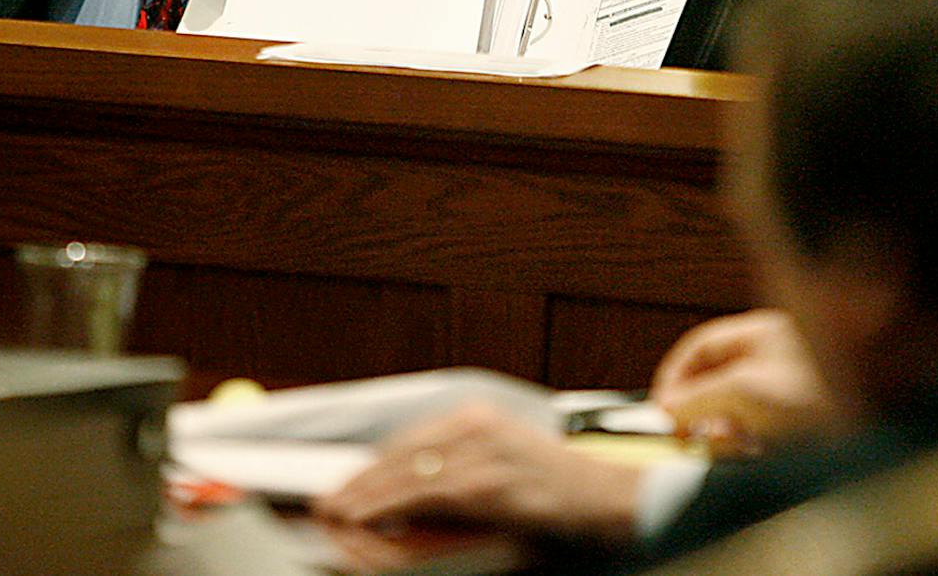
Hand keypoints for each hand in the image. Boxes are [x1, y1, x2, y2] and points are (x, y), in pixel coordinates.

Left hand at [313, 402, 640, 543]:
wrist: (612, 502)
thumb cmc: (560, 494)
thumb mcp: (505, 468)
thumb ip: (461, 472)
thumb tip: (410, 493)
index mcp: (479, 420)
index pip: (408, 443)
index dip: (370, 467)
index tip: (342, 487)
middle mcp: (477, 427)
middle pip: (400, 454)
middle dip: (358, 482)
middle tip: (324, 504)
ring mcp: (483, 453)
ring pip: (404, 473)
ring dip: (363, 496)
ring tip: (333, 514)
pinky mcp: (489, 484)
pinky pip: (424, 494)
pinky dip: (388, 505)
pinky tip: (364, 517)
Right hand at [650, 308, 833, 455]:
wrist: (870, 431)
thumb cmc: (818, 396)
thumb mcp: (743, 391)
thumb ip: (697, 397)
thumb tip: (666, 408)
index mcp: (762, 335)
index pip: (702, 346)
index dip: (676, 375)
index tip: (660, 407)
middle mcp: (774, 361)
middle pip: (716, 383)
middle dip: (699, 411)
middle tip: (686, 435)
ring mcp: (788, 394)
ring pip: (735, 415)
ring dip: (724, 434)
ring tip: (731, 445)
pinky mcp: (798, 428)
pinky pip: (758, 436)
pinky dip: (748, 448)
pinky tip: (755, 454)